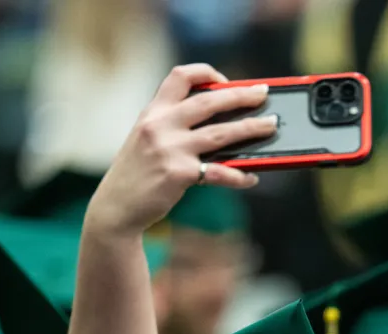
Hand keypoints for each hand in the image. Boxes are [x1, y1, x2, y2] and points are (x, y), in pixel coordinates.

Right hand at [84, 64, 274, 238]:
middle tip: (263, 94)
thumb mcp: (146, 140)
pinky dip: (239, 175)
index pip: (179, 76)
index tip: (225, 81)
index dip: (206, 72)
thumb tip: (221, 123)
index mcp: (152, 112)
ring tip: (271, 126)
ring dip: (251, 128)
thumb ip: (172, 126)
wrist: (116, 208)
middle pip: (209, 101)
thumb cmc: (136, 175)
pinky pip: (219, 171)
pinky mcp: (179, 174)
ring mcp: (170, 149)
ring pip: (221, 133)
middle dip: (241, 96)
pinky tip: (251, 177)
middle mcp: (160, 126)